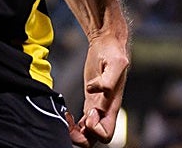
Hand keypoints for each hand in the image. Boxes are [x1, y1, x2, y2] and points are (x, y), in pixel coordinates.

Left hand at [68, 30, 128, 146]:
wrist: (108, 44)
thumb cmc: (112, 53)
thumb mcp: (115, 63)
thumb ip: (107, 80)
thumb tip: (93, 90)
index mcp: (113, 105)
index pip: (106, 133)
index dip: (95, 129)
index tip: (88, 114)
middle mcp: (106, 110)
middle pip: (96, 139)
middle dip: (82, 137)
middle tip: (70, 121)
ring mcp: (98, 107)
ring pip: (88, 134)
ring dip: (76, 133)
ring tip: (65, 117)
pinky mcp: (91, 102)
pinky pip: (83, 124)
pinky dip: (74, 125)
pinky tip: (66, 114)